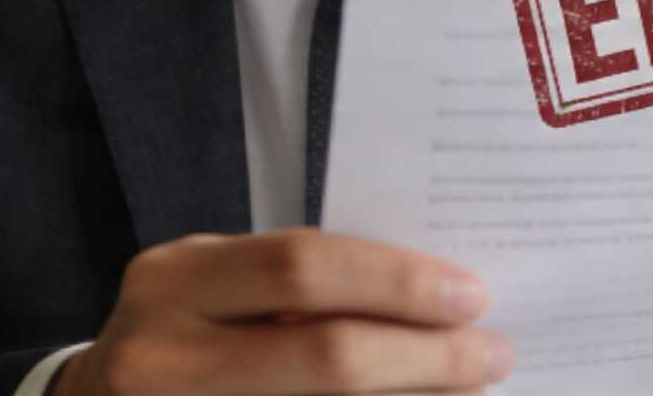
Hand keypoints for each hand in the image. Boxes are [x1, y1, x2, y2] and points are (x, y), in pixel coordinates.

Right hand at [54, 227, 512, 394]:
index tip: (469, 294)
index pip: (302, 268)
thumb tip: (428, 298)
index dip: (396, 283)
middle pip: (324, 357)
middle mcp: (161, 356)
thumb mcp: (210, 288)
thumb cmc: (179, 337)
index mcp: (172, 282)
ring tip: (468, 388)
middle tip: (491, 353)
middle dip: (425, 357)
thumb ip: (290, 286)